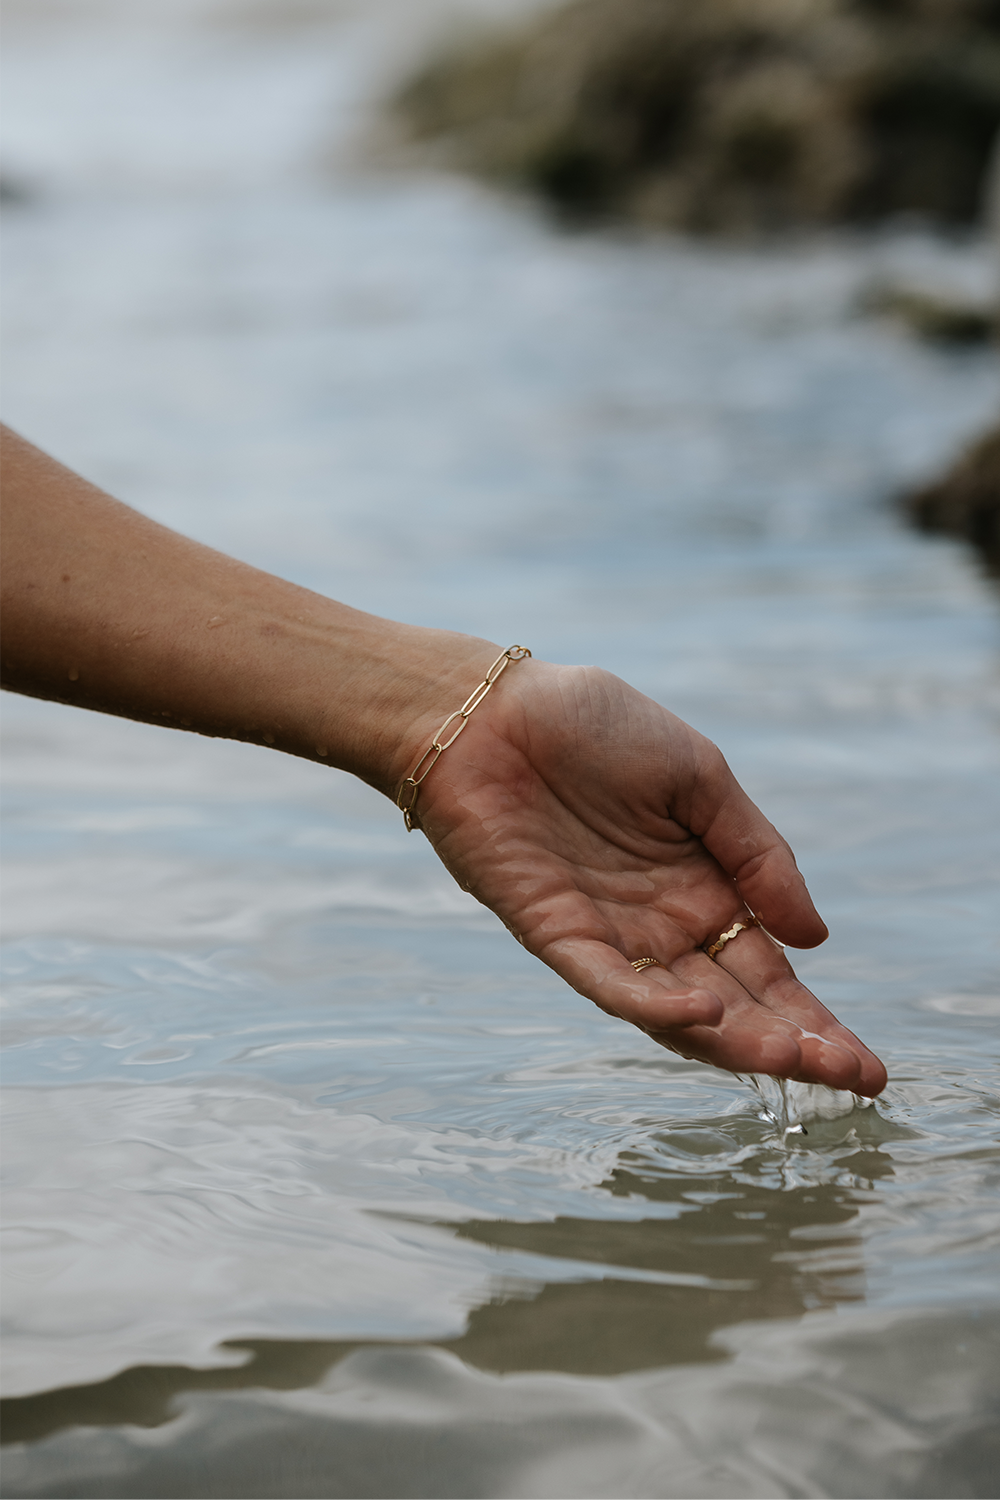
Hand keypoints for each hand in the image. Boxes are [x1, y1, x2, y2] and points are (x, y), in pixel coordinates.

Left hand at [406, 658, 886, 1096]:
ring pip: (678, 1011)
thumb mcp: (701, 778)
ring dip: (736, 1040)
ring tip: (795, 1062)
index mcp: (704, 887)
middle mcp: (661, 926)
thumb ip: (757, 854)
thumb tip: (815, 937)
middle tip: (852, 1080)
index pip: (769, 972)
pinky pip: (609, 982)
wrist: (491, 708)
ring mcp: (609, 935)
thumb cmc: (594, 727)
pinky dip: (654, 1002)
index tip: (866, 1065)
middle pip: (737, 1005)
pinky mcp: (554, 934)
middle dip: (794, 1047)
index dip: (815, 1021)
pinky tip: (705, 1009)